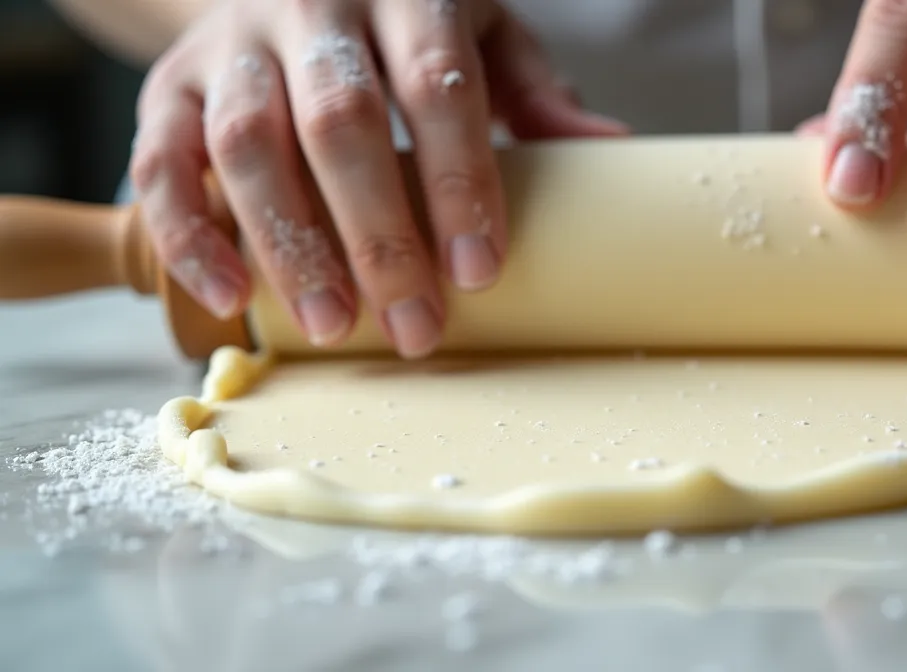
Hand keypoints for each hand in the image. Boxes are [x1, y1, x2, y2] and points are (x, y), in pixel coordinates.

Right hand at [131, 0, 626, 357]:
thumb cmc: (400, 25)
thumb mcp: (479, 32)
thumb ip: (530, 88)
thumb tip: (612, 146)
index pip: (436, 85)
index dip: (458, 181)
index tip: (480, 272)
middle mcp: (311, 7)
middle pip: (341, 123)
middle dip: (381, 234)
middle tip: (416, 326)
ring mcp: (232, 44)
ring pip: (249, 143)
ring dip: (292, 244)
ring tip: (335, 326)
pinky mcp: (168, 83)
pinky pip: (161, 159)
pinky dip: (190, 233)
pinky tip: (231, 296)